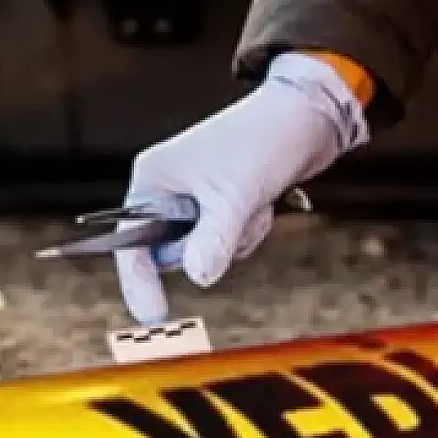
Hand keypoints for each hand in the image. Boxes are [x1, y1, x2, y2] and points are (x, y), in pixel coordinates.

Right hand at [115, 52, 368, 323]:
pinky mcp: (222, 205)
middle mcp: (167, 191)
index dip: (139, 283)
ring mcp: (196, 200)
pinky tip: (263, 202)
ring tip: (254, 201)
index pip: (131, 245)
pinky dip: (248, 231)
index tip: (155, 318)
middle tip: (237, 215)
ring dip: (236, 238)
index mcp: (153, 180)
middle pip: (174, 253)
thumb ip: (214, 239)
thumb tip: (198, 278)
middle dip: (212, 246)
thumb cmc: (262, 142)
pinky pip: (228, 242)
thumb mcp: (235, 195)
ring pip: (207, 252)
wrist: (306, 119)